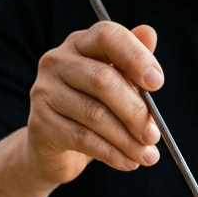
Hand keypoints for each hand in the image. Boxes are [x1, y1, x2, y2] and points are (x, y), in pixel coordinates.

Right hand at [25, 21, 162, 184]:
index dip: (136, 57)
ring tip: (147, 155)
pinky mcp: (40, 124)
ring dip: (127, 139)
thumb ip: (132, 63)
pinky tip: (128, 162)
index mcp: (80, 44)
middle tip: (154, 134)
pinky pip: (83, 139)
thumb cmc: (92, 110)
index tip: (157, 83)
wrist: (54, 150)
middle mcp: (56, 62)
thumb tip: (149, 33)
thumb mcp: (116, 86)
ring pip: (95, 114)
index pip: (107, 36)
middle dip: (135, 111)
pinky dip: (112, 153)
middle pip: (102, 80)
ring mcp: (44, 92)